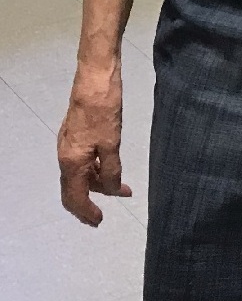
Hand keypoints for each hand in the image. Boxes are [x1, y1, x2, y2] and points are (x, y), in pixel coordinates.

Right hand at [57, 63, 131, 225]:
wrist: (95, 79)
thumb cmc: (104, 110)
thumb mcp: (112, 143)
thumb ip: (111, 169)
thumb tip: (114, 190)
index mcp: (71, 162)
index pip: (75, 197)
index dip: (87, 212)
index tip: (99, 222)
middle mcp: (64, 156)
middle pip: (72, 189)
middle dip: (87, 203)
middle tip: (103, 214)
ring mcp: (68, 145)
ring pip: (78, 174)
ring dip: (94, 185)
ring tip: (116, 189)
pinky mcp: (75, 134)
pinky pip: (80, 162)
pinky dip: (93, 170)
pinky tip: (107, 169)